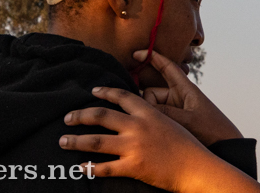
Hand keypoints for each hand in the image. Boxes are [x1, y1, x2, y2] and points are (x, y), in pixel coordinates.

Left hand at [60, 85, 259, 192]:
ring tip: (63, 140)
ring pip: (97, 141)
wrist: (196, 166)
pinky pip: (105, 168)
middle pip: (102, 116)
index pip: (122, 96)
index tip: (93, 91)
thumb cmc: (187, 145)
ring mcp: (134, 147)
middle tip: (67, 117)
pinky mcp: (133, 167)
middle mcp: (138, 127)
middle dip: (81, 116)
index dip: (106, 92)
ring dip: (77, 140)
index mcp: (149, 113)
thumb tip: (136, 115)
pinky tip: (80, 167)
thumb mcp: (170, 123)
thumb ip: (151, 118)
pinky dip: (90, 168)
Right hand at [135, 49, 242, 145]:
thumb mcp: (188, 120)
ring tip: (164, 129)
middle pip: (152, 92)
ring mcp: (174, 108)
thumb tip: (142, 107)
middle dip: (148, 102)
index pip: (167, 67)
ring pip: (151, 106)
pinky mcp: (173, 120)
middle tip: (154, 118)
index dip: (152, 58)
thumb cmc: (211, 129)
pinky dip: (152, 120)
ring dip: (151, 114)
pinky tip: (155, 130)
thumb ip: (165, 113)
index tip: (136, 54)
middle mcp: (178, 96)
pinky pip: (156, 116)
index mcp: (185, 88)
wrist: (225, 145)